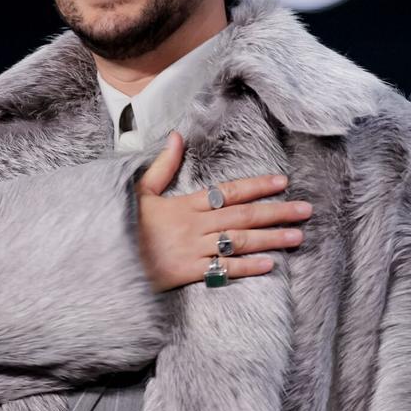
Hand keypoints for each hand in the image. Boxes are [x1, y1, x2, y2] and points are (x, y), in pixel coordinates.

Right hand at [134, 131, 311, 292]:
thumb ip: (162, 166)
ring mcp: (192, 250)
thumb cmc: (121, 223)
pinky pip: (222, 270)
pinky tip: (270, 265)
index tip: (282, 182)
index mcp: (184, 204)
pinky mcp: (187, 273)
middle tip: (306, 210)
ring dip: (271, 239)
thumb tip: (178, 136)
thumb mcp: (138, 191)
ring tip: (297, 236)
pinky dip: (247, 267)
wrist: (105, 258)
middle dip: (277, 212)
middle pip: (242, 216)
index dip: (257, 186)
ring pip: (239, 242)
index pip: (228, 191)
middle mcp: (193, 225)